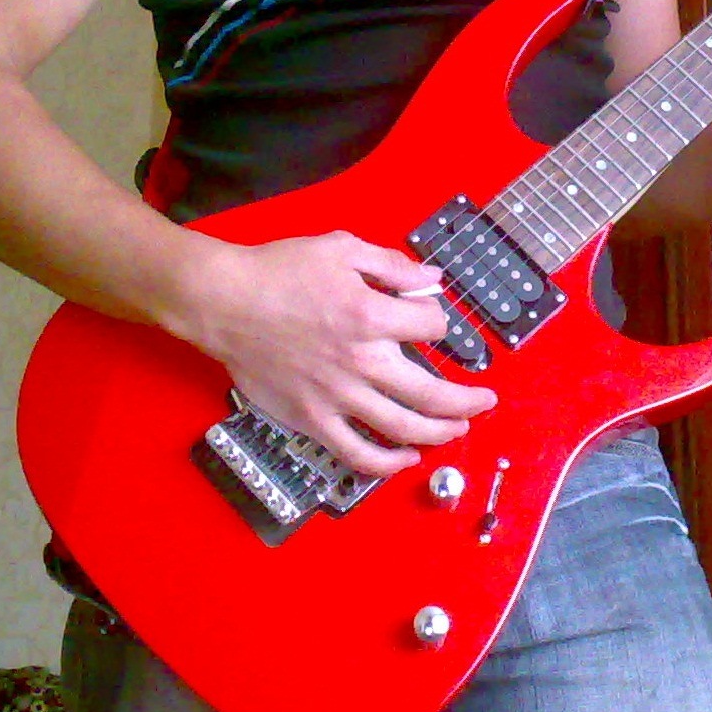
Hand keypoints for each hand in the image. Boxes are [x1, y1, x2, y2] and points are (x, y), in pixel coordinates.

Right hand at [189, 231, 495, 476]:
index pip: (432, 326)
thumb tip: (432, 277)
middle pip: (433, 393)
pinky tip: (406, 458)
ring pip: (403, 428)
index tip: (433, 319)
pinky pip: (358, 453)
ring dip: (440, 433)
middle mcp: (362, 361)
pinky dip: (387, 463)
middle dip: (468, 399)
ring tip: (458, 430)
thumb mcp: (342, 249)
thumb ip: (393, 265)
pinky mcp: (313, 419)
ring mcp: (338, 396)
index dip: (440, 320)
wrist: (224, 302)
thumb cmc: (279, 271)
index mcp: (372, 315)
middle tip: (486, 399)